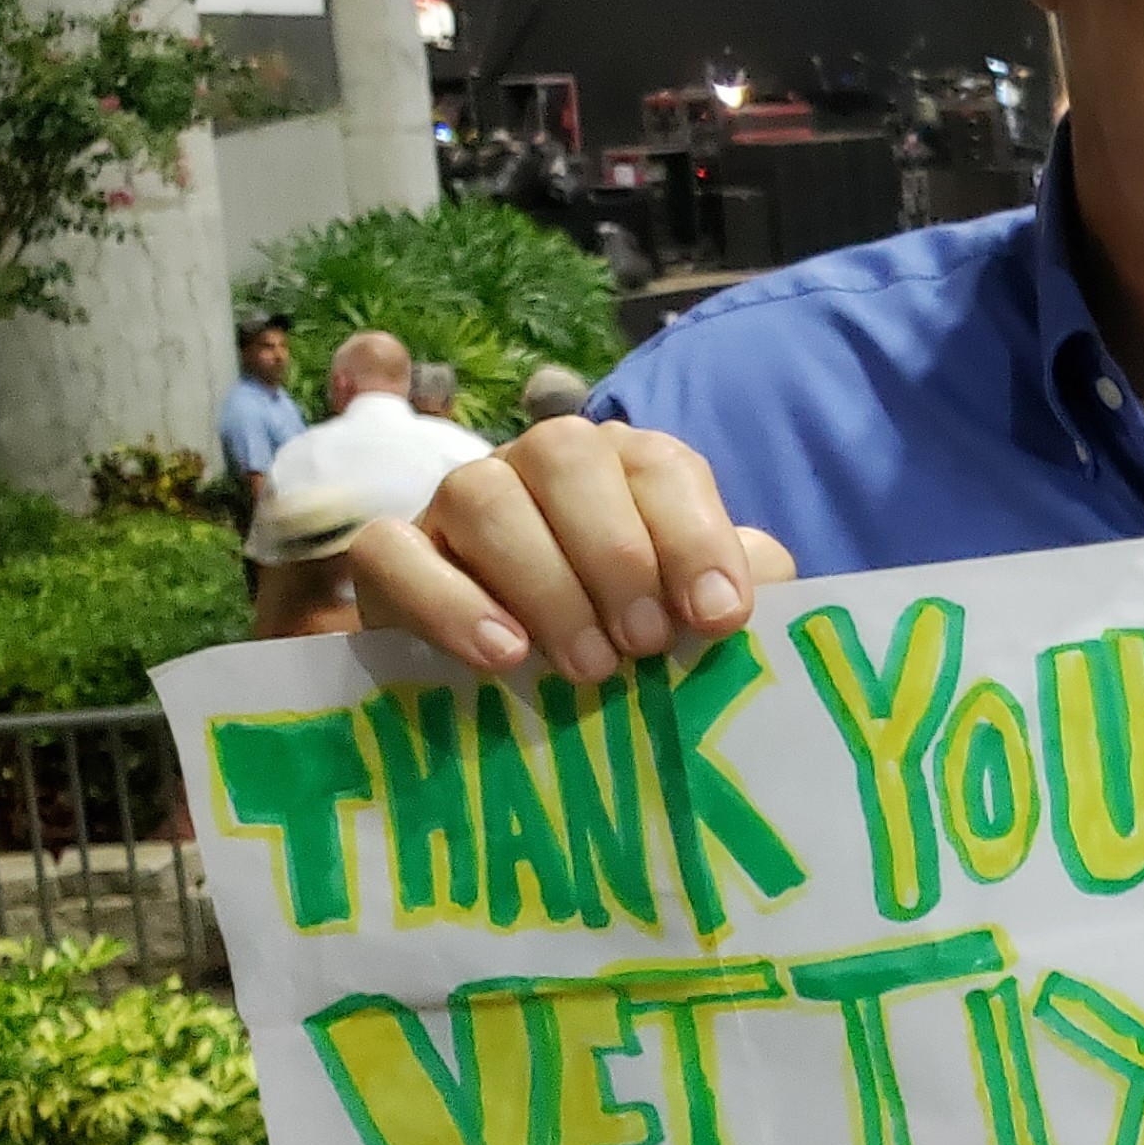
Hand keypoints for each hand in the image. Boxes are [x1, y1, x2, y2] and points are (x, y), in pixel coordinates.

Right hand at [350, 418, 795, 680]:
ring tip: (589, 667)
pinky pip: (393, 551)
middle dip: (617, 553)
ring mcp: (457, 502)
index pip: (660, 464)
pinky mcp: (393, 556)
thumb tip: (750, 593)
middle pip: (568, 459)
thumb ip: (741, 587)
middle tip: (644, 645)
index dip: (695, 535)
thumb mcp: (695, 614)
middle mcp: (538, 465)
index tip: (719, 619)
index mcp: (624, 466)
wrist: (521, 686)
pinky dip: (448, 601)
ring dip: (545, 583)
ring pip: (483, 496)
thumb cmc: (631, 640)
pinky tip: (502, 656)